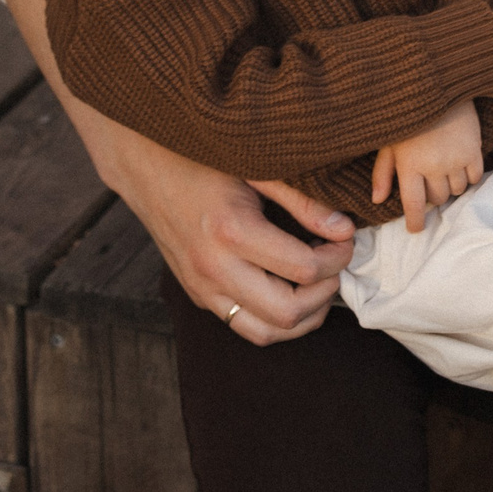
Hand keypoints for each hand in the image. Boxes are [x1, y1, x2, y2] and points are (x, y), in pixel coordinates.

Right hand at [101, 132, 356, 345]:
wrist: (146, 167)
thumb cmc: (204, 159)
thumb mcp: (257, 169)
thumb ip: (302, 201)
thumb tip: (343, 230)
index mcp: (231, 231)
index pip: (304, 269)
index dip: (337, 257)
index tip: (346, 238)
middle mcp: (214, 268)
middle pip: (288, 312)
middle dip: (326, 292)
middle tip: (335, 264)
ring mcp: (202, 288)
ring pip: (266, 333)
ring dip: (303, 317)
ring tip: (320, 284)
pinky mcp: (197, 295)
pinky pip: (243, 326)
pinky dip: (275, 320)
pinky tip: (292, 292)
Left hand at [370, 99, 485, 232]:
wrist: (438, 86)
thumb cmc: (408, 116)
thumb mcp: (388, 142)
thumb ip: (382, 172)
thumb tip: (376, 200)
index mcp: (409, 166)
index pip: (414, 205)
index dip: (416, 222)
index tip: (416, 228)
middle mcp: (434, 166)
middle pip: (438, 198)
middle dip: (432, 196)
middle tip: (428, 181)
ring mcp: (456, 158)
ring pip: (456, 190)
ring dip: (449, 186)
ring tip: (443, 172)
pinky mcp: (474, 149)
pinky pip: (474, 177)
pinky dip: (467, 177)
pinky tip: (459, 167)